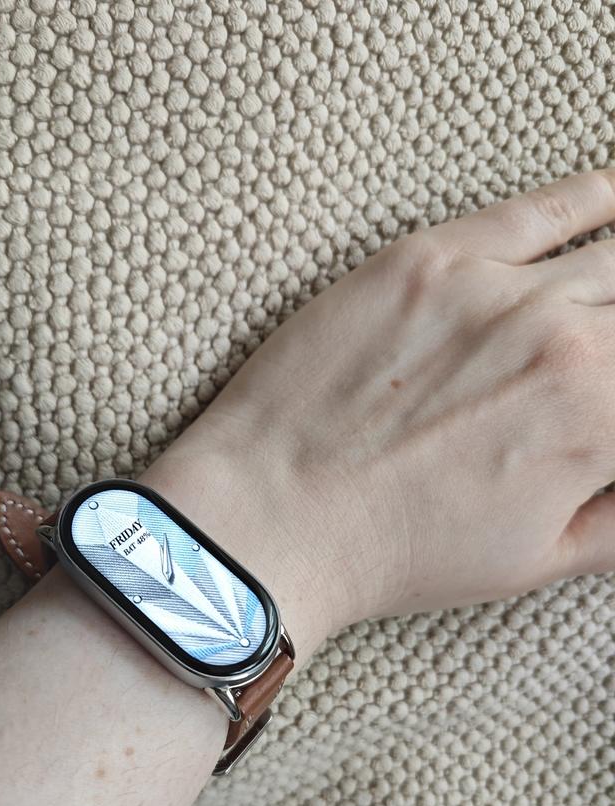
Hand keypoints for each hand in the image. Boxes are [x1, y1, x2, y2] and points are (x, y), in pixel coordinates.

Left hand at [143, 170, 614, 658]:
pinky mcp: (427, 258)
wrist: (273, 516)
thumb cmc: (394, 551)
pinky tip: (614, 197)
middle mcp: (559, 339)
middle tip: (608, 360)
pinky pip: (538, 209)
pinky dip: (593, 198)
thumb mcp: (534, 561)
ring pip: (610, 252)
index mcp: (596, 419)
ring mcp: (490, 288)